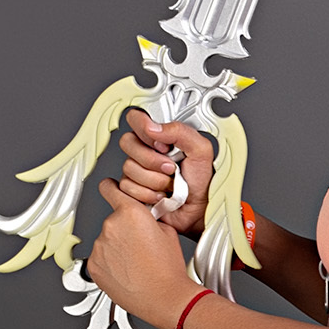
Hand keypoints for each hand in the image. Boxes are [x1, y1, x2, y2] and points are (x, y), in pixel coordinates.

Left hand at [87, 180, 196, 328]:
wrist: (164, 298)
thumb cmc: (168, 269)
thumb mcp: (168, 232)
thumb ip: (150, 218)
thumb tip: (142, 218)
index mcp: (130, 213)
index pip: (109, 188)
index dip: (111, 187)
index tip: (110, 188)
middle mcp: (111, 226)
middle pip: (114, 220)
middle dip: (124, 229)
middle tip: (141, 245)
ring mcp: (99, 247)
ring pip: (107, 240)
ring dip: (117, 247)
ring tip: (136, 262)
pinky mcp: (93, 265)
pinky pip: (100, 257)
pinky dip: (110, 262)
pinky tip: (127, 271)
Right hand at [117, 110, 214, 234]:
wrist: (197, 211)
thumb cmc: (201, 182)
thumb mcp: (201, 151)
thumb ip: (180, 131)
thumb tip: (153, 127)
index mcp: (160, 136)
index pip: (136, 118)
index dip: (144, 128)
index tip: (162, 143)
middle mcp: (146, 150)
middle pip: (127, 142)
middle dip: (152, 159)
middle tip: (171, 167)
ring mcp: (137, 169)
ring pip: (128, 167)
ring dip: (154, 180)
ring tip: (170, 183)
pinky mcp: (132, 188)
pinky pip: (127, 186)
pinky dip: (148, 194)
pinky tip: (160, 194)